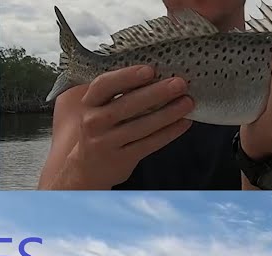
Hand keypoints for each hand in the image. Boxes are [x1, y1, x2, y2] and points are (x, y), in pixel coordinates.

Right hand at [54, 65, 193, 188]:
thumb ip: (115, 92)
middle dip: (156, 93)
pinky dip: (168, 132)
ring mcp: (107, 142)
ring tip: (187, 102)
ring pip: (142, 126)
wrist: (84, 168)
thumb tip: (153, 74)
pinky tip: (183, 122)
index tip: (150, 70)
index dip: (127, 76)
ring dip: (168, 113)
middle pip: (127, 105)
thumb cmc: (97, 130)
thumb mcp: (95, 107)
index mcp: (89, 103)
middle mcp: (94, 122)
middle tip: (179, 83)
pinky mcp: (122, 159)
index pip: (104, 85)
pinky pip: (149, 144)